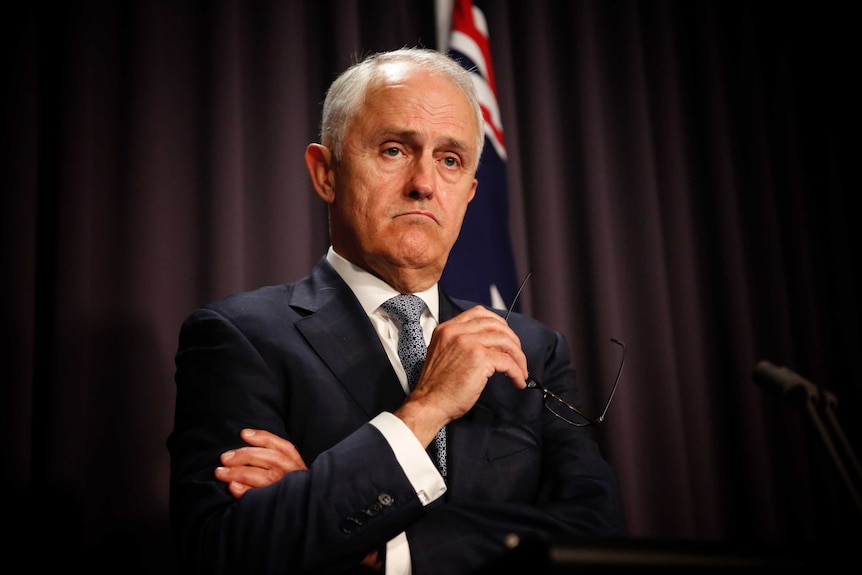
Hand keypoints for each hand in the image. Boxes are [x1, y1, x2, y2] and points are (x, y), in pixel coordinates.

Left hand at [215, 429, 382, 569]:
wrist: (321, 526)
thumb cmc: (302, 498)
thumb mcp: (297, 478)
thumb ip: (282, 466)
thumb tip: (254, 450)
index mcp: (300, 467)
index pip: (283, 446)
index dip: (263, 437)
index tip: (244, 433)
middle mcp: (297, 476)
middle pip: (270, 459)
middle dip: (245, 455)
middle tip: (224, 457)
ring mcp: (290, 491)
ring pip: (263, 476)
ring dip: (239, 473)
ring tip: (221, 473)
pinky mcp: (283, 508)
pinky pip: (262, 498)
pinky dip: (246, 492)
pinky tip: (232, 489)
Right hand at [396, 305, 528, 445]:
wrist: (429, 404)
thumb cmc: (437, 387)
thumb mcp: (444, 354)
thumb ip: (461, 343)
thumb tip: (490, 344)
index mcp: (447, 329)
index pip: (479, 313)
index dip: (498, 324)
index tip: (506, 337)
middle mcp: (456, 332)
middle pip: (496, 324)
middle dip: (512, 340)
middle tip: (517, 356)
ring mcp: (467, 343)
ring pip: (505, 341)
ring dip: (518, 357)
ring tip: (520, 371)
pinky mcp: (478, 358)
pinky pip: (507, 361)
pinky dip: (516, 371)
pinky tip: (517, 381)